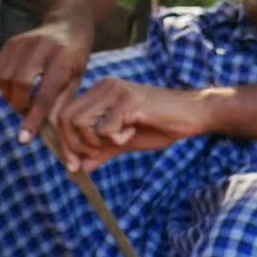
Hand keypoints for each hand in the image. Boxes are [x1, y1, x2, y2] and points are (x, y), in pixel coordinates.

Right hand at [0, 19, 91, 140]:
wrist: (68, 23)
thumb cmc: (74, 58)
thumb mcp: (75, 81)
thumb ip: (60, 106)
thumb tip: (49, 135)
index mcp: (63, 59)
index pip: (45, 94)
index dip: (33, 119)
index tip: (24, 139)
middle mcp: (42, 47)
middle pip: (20, 84)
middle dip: (20, 105)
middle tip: (26, 111)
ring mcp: (24, 42)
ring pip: (4, 76)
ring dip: (9, 94)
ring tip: (22, 97)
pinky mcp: (11, 42)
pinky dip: (2, 83)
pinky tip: (15, 86)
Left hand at [54, 78, 214, 173]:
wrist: (192, 115)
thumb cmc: (160, 126)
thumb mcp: (123, 142)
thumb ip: (99, 152)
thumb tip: (77, 170)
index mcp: (99, 92)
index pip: (63, 116)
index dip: (64, 143)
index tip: (73, 166)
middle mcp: (103, 86)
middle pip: (65, 119)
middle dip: (75, 146)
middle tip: (96, 155)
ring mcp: (115, 91)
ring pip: (81, 123)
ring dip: (96, 142)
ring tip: (120, 139)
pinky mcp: (128, 100)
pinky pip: (105, 128)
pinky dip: (116, 139)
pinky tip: (133, 131)